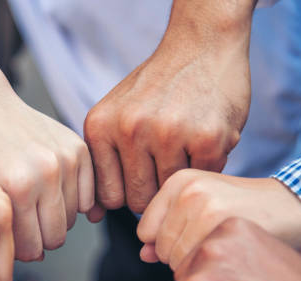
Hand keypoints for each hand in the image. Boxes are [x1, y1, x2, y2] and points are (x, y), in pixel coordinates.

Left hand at [0, 32, 94, 260]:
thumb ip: (6, 230)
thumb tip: (41, 258)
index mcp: (15, 187)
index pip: (31, 248)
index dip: (20, 251)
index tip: (12, 242)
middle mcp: (45, 172)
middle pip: (56, 237)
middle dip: (40, 239)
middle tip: (26, 228)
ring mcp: (64, 158)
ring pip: (73, 218)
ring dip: (55, 219)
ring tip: (35, 207)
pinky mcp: (78, 147)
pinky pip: (88, 196)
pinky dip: (74, 201)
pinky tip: (53, 194)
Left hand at [84, 0, 255, 213]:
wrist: (201, 43)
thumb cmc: (156, 86)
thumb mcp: (115, 116)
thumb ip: (103, 164)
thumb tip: (93, 216)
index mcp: (100, 127)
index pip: (108, 196)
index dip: (128, 193)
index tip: (142, 176)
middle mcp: (129, 130)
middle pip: (138, 201)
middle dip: (155, 190)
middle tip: (166, 162)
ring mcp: (168, 133)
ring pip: (170, 192)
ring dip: (181, 175)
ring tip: (184, 145)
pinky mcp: (206, 137)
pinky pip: (203, 177)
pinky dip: (207, 164)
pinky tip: (203, 138)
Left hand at [137, 169, 300, 269]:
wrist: (297, 208)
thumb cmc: (248, 211)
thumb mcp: (204, 209)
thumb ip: (170, 229)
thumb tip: (144, 254)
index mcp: (178, 181)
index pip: (145, 231)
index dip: (168, 244)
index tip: (196, 238)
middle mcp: (186, 189)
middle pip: (159, 248)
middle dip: (182, 257)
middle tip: (216, 243)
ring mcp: (202, 204)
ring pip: (174, 260)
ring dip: (197, 265)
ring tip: (225, 246)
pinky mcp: (220, 222)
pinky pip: (194, 264)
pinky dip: (210, 269)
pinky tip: (232, 255)